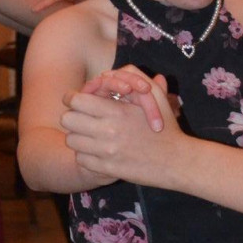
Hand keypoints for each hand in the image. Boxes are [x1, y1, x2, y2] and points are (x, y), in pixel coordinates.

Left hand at [61, 79, 185, 184]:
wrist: (176, 161)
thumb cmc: (166, 127)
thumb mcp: (155, 98)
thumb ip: (134, 80)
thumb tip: (110, 73)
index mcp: (117, 111)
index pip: (76, 101)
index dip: (73, 99)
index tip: (77, 101)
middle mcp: (108, 131)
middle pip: (67, 120)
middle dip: (73, 117)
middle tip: (82, 119)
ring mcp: (106, 152)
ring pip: (71, 141)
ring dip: (78, 137)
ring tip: (89, 136)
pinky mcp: (106, 169)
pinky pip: (81, 159)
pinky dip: (86, 155)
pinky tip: (97, 152)